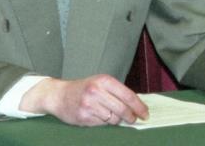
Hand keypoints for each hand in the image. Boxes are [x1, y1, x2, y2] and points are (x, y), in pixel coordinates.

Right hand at [20, 74, 148, 125]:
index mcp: (104, 80)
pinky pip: (101, 124)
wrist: (58, 95)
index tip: (145, 113)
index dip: (139, 106)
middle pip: (122, 109)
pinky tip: (98, 116)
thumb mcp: (100, 83)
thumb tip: (137, 105)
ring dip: (116, 120)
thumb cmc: (83, 89)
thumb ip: (117, 92)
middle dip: (131, 117)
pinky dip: (103, 122)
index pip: (128, 95)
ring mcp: (89, 104)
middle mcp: (97, 91)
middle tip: (133, 119)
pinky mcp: (83, 116)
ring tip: (110, 115)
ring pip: (113, 118)